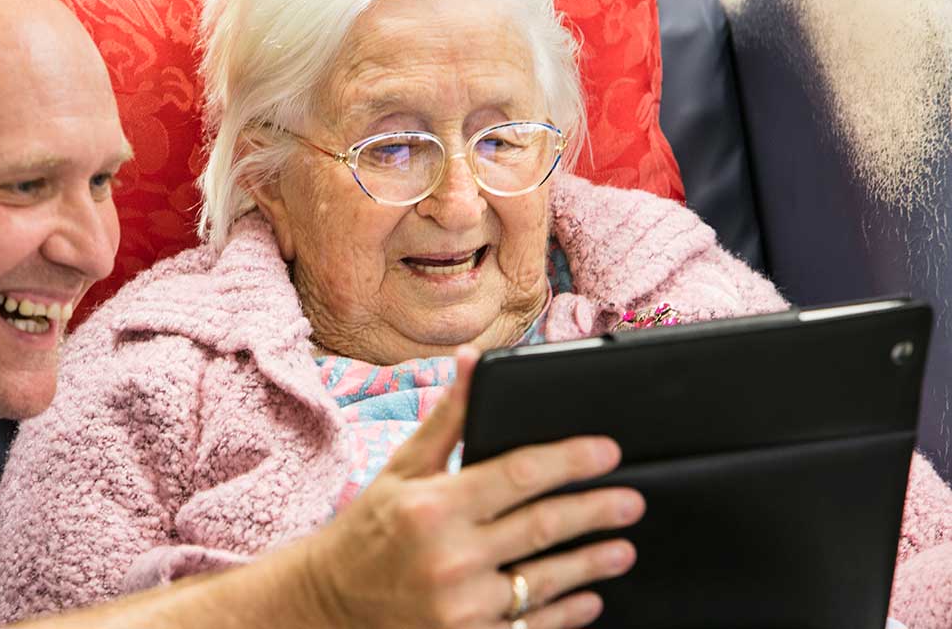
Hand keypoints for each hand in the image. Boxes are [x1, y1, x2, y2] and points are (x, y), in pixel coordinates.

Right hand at [303, 347, 643, 628]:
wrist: (331, 602)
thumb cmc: (370, 530)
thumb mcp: (401, 470)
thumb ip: (448, 419)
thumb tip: (475, 360)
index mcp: (434, 506)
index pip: (519, 474)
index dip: (571, 460)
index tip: (607, 452)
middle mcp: (450, 556)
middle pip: (544, 526)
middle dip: (597, 511)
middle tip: (631, 501)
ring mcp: (462, 606)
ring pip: (546, 581)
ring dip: (592, 564)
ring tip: (622, 550)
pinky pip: (532, 626)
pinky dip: (567, 612)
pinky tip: (590, 599)